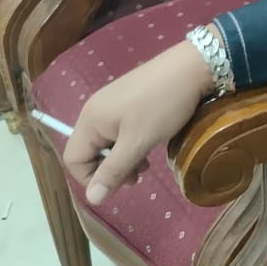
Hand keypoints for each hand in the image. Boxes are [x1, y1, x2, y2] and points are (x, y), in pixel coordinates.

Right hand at [63, 37, 217, 204]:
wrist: (192, 66)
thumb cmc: (163, 105)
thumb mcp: (138, 142)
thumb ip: (114, 171)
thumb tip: (92, 199)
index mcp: (90, 119)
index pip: (73, 159)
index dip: (91, 178)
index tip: (119, 185)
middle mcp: (95, 110)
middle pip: (90, 151)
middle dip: (110, 170)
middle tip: (137, 178)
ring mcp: (113, 104)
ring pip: (108, 142)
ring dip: (123, 159)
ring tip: (145, 165)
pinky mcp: (130, 100)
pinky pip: (121, 131)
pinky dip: (131, 144)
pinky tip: (150, 146)